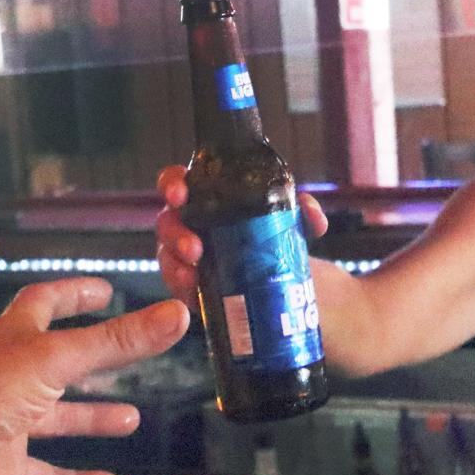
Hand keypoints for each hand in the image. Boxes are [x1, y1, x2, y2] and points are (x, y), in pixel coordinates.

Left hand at [0, 278, 189, 474]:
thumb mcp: (60, 360)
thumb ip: (120, 341)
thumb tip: (179, 313)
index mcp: (14, 338)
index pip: (44, 302)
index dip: (74, 294)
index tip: (106, 290)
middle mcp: (9, 376)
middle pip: (58, 361)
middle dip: (94, 357)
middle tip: (131, 349)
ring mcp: (4, 423)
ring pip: (55, 419)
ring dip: (91, 419)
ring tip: (132, 420)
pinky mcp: (1, 466)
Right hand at [156, 164, 327, 310]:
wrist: (281, 282)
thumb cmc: (274, 239)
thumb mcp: (293, 223)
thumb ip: (305, 212)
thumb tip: (307, 208)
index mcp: (206, 199)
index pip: (180, 183)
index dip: (172, 184)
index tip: (180, 193)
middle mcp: (190, 225)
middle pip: (167, 222)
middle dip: (174, 233)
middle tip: (194, 247)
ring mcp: (186, 257)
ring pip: (166, 256)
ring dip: (175, 264)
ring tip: (193, 273)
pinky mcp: (191, 287)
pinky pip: (177, 287)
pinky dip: (183, 289)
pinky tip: (194, 291)